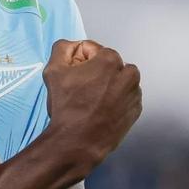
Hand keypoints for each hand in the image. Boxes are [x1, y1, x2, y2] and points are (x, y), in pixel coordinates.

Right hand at [43, 39, 141, 169]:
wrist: (77, 142)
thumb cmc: (66, 106)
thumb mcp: (53, 70)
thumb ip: (62, 48)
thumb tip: (72, 47)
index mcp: (110, 60)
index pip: (92, 49)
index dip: (78, 60)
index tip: (72, 74)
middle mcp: (128, 74)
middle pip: (108, 63)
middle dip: (96, 70)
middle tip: (80, 87)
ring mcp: (134, 94)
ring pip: (119, 79)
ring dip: (108, 83)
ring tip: (91, 98)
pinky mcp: (135, 111)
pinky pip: (125, 97)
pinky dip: (116, 99)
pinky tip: (101, 109)